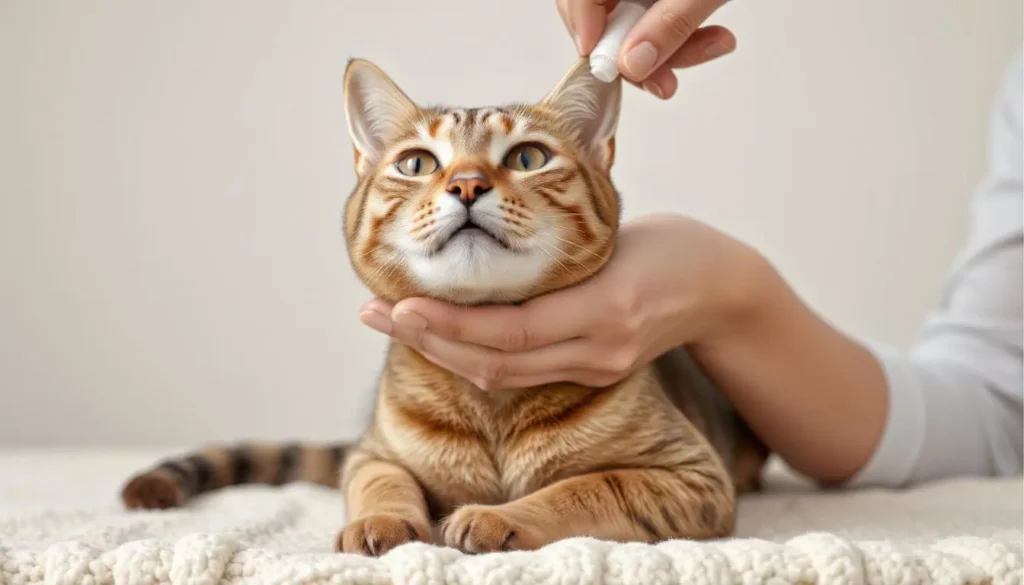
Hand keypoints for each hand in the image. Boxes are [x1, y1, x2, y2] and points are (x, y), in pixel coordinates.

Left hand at [357, 214, 769, 389]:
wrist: (721, 290)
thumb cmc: (670, 245)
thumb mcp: (616, 232)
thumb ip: (555, 251)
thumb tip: (476, 244)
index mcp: (607, 311)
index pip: (510, 331)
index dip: (448, 323)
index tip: (396, 303)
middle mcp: (598, 351)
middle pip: (495, 364)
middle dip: (427, 341)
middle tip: (372, 313)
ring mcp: (595, 369)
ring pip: (502, 375)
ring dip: (442, 351)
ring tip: (391, 321)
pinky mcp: (591, 373)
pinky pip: (520, 371)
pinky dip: (474, 353)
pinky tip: (439, 331)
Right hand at [556, 0, 735, 98]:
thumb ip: (671, 23)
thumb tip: (633, 65)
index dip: (589, 32)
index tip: (611, 68)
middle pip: (598, 11)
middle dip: (634, 51)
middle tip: (666, 81)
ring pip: (628, 17)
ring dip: (668, 45)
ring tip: (716, 46)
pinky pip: (651, 10)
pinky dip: (679, 29)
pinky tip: (715, 35)